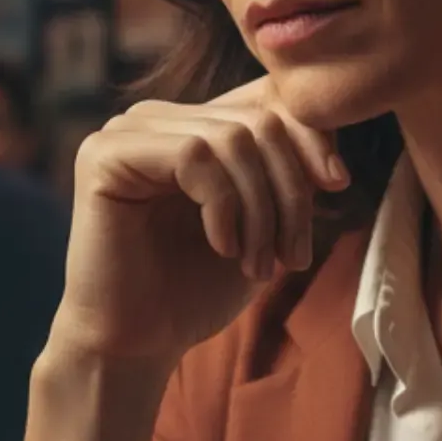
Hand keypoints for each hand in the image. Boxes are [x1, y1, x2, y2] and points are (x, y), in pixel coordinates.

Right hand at [51, 78, 346, 362]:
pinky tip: (222, 248)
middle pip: (258, 121)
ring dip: (261, 210)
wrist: (139, 343)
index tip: (336, 186)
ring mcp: (127, 131)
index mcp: (192, 124)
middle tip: (292, 257)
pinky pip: (193, 155)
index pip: (268, 97)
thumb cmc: (197, 290)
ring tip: (258, 265)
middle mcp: (157, 118)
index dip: (311, 136)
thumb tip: (332, 148)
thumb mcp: (262, 223)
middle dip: (290, 192)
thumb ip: (287, 175)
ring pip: (232, 139)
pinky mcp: (105, 154)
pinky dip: (224, 207)